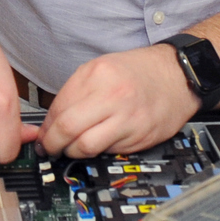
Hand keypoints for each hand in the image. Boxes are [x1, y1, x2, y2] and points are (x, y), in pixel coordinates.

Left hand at [38, 45, 198, 157]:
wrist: (177, 76)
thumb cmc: (138, 71)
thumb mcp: (101, 68)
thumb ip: (76, 92)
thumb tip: (52, 121)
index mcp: (98, 75)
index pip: (59, 108)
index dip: (46, 127)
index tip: (42, 136)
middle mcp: (112, 96)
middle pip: (68, 129)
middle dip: (52, 144)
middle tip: (49, 149)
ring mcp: (128, 119)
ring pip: (86, 147)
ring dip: (73, 152)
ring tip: (72, 149)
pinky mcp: (140, 137)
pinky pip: (109, 151)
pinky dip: (100, 150)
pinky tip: (101, 142)